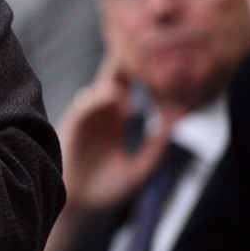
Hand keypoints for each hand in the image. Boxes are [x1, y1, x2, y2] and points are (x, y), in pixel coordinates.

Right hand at [58, 60, 170, 214]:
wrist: (79, 205)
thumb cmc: (106, 188)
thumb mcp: (139, 170)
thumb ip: (155, 149)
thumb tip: (175, 125)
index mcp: (118, 121)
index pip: (132, 91)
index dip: (147, 78)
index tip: (165, 63)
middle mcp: (103, 114)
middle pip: (116, 81)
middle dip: (128, 64)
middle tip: (144, 44)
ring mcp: (88, 118)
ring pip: (103, 89)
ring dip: (119, 78)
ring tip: (135, 67)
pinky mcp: (74, 125)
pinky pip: (87, 106)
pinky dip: (100, 99)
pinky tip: (117, 96)